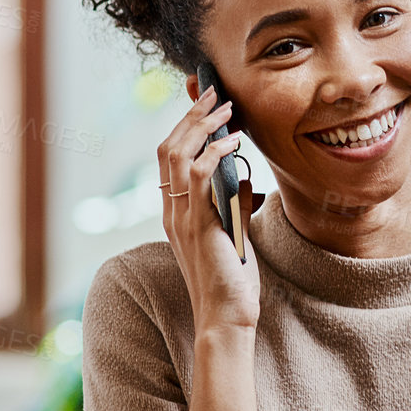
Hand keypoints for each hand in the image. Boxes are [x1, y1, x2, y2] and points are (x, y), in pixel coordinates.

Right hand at [159, 87, 259, 333]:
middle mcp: (171, 212)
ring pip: (176, 153)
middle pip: (167, 147)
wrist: (226, 317)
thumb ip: (232, 206)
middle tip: (214, 92)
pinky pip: (197, 174)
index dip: (183, 126)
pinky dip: (214, 151)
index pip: (169, 158)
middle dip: (191, 115)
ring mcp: (180, 217)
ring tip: (226, 107)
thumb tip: (243, 179)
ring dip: (201, 125)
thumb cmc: (232, 283)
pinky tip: (234, 141)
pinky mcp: (197, 224)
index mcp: (176, 213)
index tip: (205, 105)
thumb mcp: (233, 236)